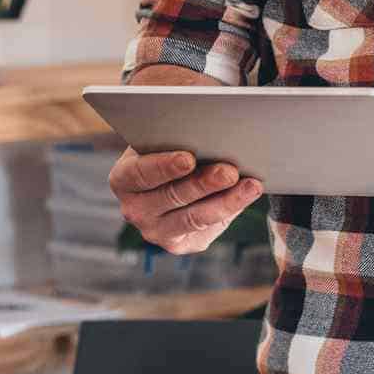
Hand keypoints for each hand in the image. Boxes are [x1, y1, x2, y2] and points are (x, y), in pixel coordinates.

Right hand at [108, 148, 263, 254]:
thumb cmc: (171, 149)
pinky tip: (247, 195)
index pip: (140, 173)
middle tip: (229, 171)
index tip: (189, 158)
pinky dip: (230, 209)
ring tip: (250, 185)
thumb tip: (210, 129)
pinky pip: (208, 228)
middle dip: (203, 183)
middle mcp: (134, 210)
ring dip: (226, 200)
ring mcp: (156, 231)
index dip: (164, 166)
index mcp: (123, 179)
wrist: (173, 179)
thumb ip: (177, 135)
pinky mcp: (180, 244)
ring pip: (194, 218)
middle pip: (171, 196)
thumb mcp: (164, 139)